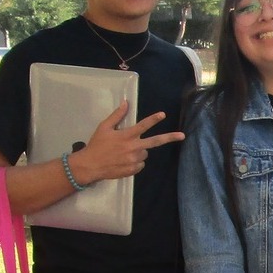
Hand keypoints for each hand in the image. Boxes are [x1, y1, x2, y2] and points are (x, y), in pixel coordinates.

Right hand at [70, 100, 184, 184]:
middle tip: (182, 136)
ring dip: (140, 150)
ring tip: (125, 151)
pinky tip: (124, 160)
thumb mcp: (104, 127)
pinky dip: (136, 161)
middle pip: (155, 141)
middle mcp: (133, 147)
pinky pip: (140, 164)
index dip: (154, 119)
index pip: (143, 125)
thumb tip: (126, 103)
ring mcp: (134, 160)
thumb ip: (117, 115)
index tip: (163, 114)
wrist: (90, 166)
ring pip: (145, 153)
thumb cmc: (97, 145)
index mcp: (126, 136)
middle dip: (170, 137)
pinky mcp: (133, 170)